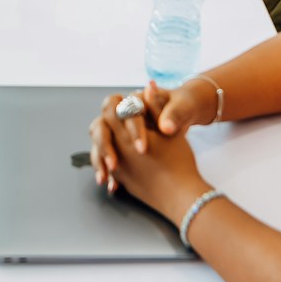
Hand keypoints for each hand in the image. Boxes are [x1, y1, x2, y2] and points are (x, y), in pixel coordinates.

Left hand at [87, 82, 210, 215]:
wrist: (182, 196)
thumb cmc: (178, 161)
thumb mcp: (170, 130)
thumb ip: (155, 107)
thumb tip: (148, 86)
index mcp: (126, 135)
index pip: (110, 110)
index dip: (117, 104)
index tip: (126, 104)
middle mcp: (117, 150)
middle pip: (99, 129)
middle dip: (106, 122)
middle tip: (117, 120)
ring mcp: (117, 168)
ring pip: (99, 150)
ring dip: (105, 142)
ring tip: (115, 138)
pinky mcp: (122, 181)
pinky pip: (108, 168)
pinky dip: (110, 161)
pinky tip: (119, 161)